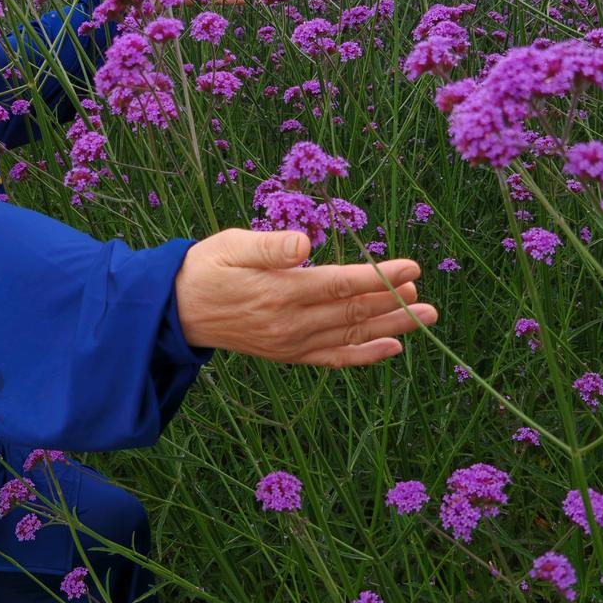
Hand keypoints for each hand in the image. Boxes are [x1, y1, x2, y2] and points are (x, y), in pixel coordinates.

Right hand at [175, 228, 437, 366]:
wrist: (177, 310)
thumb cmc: (207, 268)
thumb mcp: (232, 245)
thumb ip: (270, 246)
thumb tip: (305, 244)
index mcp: (280, 292)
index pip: (341, 284)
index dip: (379, 277)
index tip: (411, 267)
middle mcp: (290, 323)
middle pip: (353, 313)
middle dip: (393, 302)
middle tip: (424, 292)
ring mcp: (291, 343)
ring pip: (350, 336)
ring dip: (390, 327)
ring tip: (423, 316)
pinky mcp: (288, 353)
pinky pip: (333, 358)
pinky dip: (364, 355)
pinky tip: (390, 348)